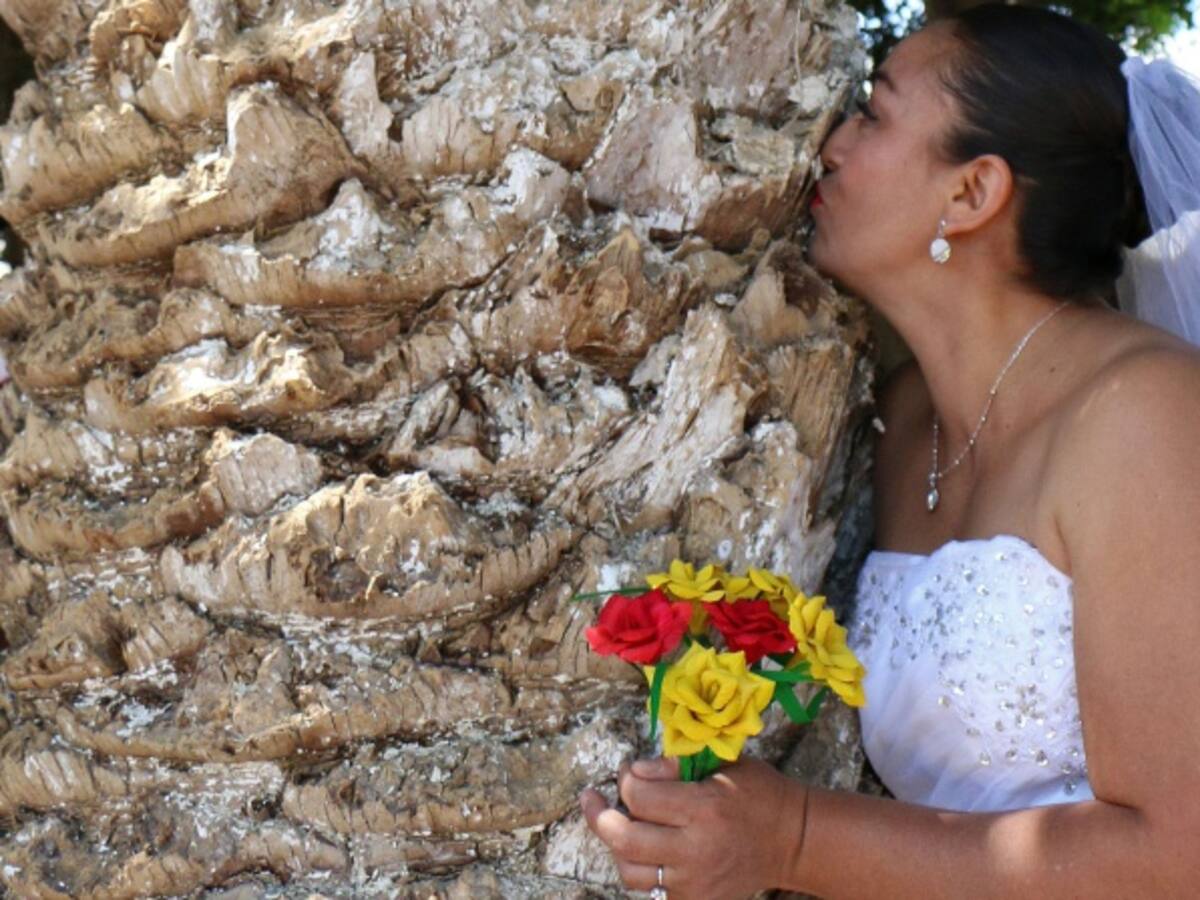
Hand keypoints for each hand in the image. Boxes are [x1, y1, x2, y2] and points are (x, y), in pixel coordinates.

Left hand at [579, 756, 807, 899]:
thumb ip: (677, 764)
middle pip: (624, 839)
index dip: (625, 778)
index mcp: (703, 808)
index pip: (639, 797)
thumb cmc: (757, 793)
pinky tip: (645, 849)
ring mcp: (695, 883)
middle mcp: (695, 850)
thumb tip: (634, 771)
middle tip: (590, 798)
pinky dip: (643, 869)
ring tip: (619, 825)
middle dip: (598, 815)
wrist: (792, 840)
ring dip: (618, 846)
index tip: (628, 770)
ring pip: (630, 872)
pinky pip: (652, 891)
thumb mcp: (724, 763)